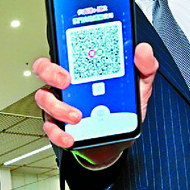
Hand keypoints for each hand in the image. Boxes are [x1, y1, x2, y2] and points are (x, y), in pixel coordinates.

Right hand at [32, 43, 157, 167]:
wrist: (118, 140)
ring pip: (44, 99)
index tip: (73, 58)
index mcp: (83, 71)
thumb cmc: (122, 110)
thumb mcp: (138, 86)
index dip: (63, 49)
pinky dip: (58, 133)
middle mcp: (67, 85)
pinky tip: (70, 137)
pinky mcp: (59, 126)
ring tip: (77, 116)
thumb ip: (144, 66)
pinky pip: (50, 127)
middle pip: (45, 70)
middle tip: (66, 81)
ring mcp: (60, 105)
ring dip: (58, 107)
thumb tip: (143, 50)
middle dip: (51, 72)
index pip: (64, 52)